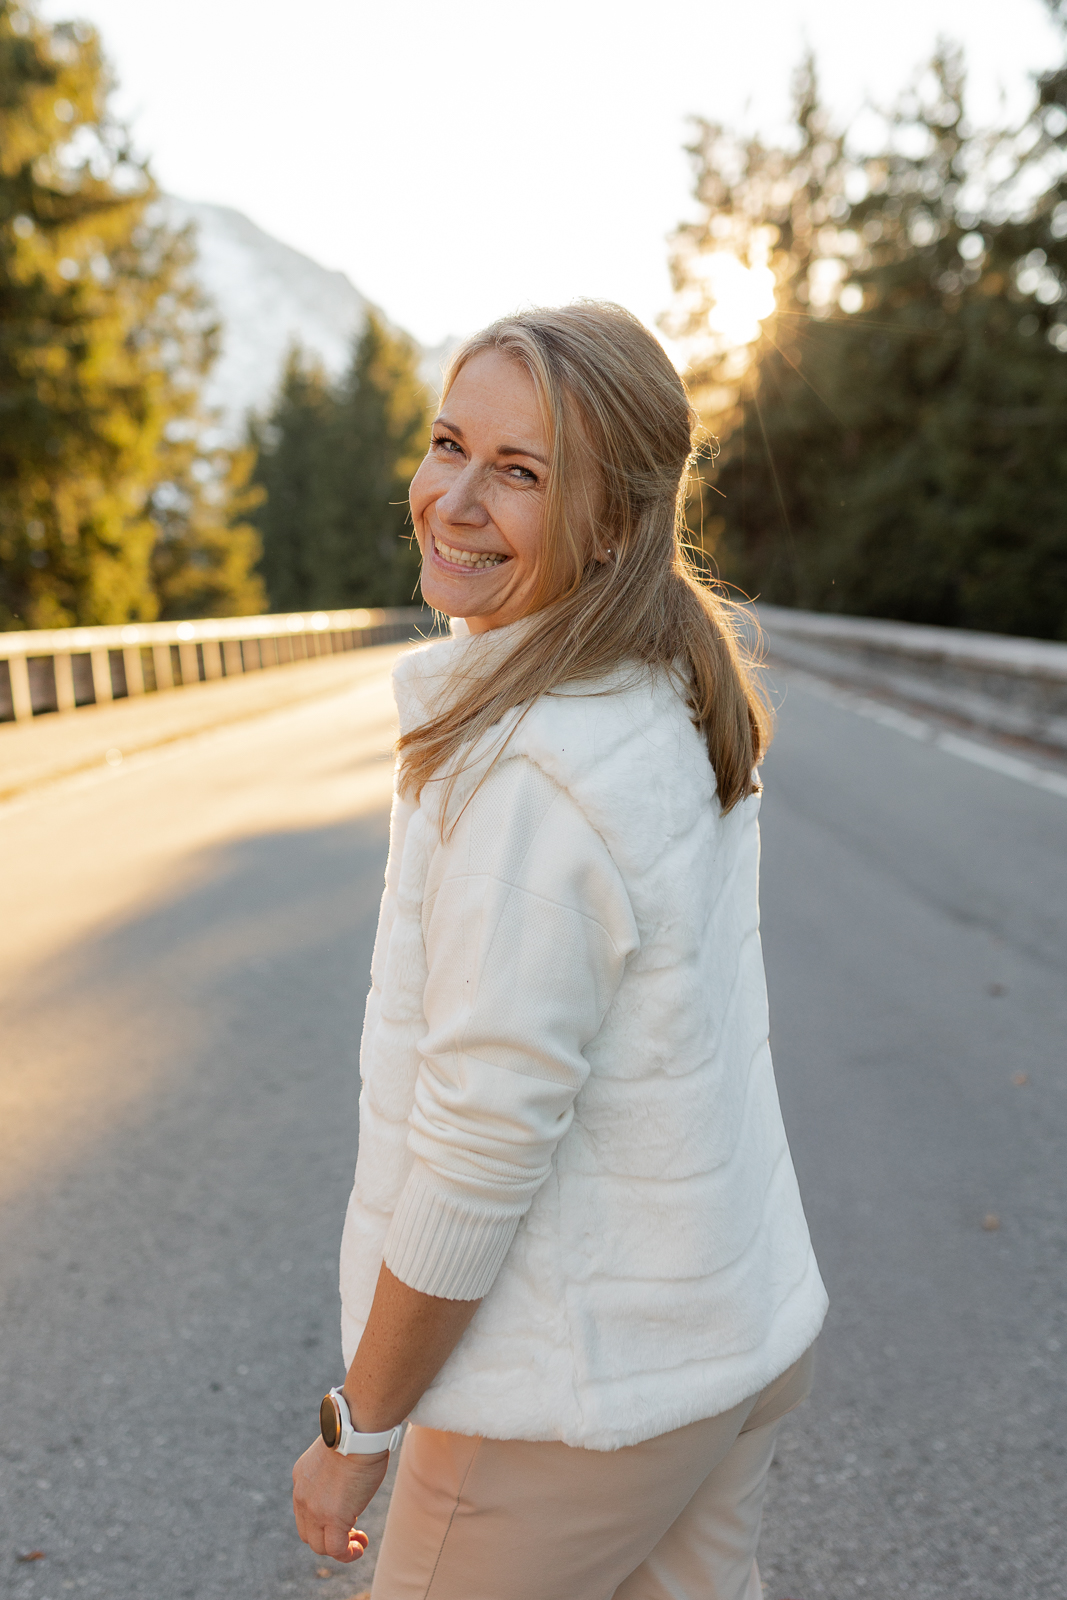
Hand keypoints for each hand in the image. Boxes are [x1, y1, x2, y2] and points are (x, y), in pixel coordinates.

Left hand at [292, 1436, 389, 1562]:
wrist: (358, 1432)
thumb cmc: (356, 1435)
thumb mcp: (335, 1453)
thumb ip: (333, 1471)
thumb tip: (346, 1481)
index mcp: (301, 1478)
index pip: (304, 1511)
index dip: (321, 1520)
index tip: (343, 1515)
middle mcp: (302, 1497)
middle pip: (308, 1532)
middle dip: (328, 1536)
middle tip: (352, 1531)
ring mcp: (315, 1510)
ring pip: (320, 1546)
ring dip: (339, 1548)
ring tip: (358, 1543)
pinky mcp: (333, 1519)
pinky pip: (336, 1550)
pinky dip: (347, 1554)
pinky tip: (360, 1547)